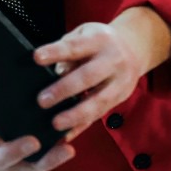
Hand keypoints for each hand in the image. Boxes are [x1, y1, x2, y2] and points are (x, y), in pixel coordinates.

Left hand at [31, 20, 147, 141]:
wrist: (134, 48)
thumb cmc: (98, 41)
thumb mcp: (84, 34)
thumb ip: (68, 49)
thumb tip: (54, 71)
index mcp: (99, 40)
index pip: (75, 46)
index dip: (56, 52)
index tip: (36, 58)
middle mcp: (113, 61)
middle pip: (88, 76)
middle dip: (64, 89)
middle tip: (42, 100)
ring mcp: (119, 82)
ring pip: (98, 101)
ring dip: (75, 115)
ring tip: (55, 124)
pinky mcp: (119, 99)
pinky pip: (98, 115)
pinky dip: (81, 127)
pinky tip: (66, 136)